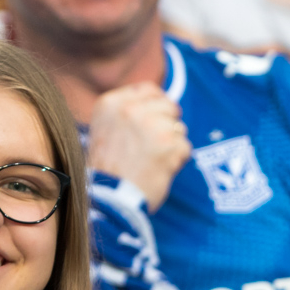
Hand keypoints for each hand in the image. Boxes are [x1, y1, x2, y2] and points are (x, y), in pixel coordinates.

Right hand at [86, 83, 190, 211]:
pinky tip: (160, 170)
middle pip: (168, 106)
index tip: (156, 118)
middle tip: (154, 145)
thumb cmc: (107, 169)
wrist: (111, 199)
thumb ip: (126, 112)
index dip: (156, 104)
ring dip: (172, 144)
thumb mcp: (104, 130)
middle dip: (167, 125)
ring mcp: (153, 126)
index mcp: (112, 104)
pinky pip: (185, 147)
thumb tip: (159, 101)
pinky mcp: (170, 145)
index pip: (149, 89)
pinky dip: (177, 161)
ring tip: (153, 160)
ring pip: (179, 128)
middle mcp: (132, 110)